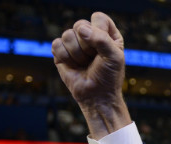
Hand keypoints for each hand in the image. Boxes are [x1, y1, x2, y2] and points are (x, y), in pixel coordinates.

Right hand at [51, 13, 130, 137]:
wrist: (97, 97)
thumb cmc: (109, 77)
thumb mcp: (114, 57)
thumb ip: (102, 39)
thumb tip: (81, 29)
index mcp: (106, 33)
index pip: (98, 18)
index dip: (98, 31)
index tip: (104, 48)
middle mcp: (90, 36)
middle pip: (80, 25)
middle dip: (86, 46)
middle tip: (93, 59)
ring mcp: (74, 43)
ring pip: (67, 35)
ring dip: (77, 54)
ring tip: (84, 64)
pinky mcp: (61, 52)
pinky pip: (56, 44)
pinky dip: (65, 57)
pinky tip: (73, 66)